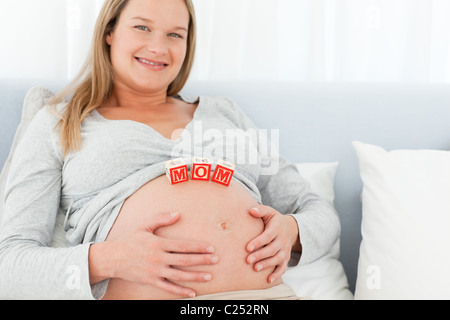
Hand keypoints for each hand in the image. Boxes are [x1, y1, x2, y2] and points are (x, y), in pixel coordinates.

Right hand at [99, 212, 218, 297]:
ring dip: (195, 276)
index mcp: (158, 243)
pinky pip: (168, 287)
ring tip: (209, 276)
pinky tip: (192, 292)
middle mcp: (158, 258)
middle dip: (202, 260)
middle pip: (184, 260)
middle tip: (216, 260)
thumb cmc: (130, 240)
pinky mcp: (151, 281)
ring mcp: (155, 271)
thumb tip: (178, 213)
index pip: (183, 245)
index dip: (198, 247)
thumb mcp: (144, 226)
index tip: (210, 248)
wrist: (113, 258)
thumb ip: (161, 218)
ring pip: (179, 275)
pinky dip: (180, 291)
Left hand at [246, 205, 299, 282]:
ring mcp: (284, 250)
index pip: (267, 236)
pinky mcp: (286, 258)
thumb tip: (251, 210)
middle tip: (248, 260)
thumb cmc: (275, 220)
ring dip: (267, 264)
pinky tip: (268, 280)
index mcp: (277, 228)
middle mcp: (282, 240)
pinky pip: (283, 268)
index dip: (258, 242)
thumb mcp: (270, 212)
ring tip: (256, 268)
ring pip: (277, 259)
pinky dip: (277, 274)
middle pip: (272, 249)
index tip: (247, 247)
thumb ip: (260, 210)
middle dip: (260, 255)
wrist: (291, 229)